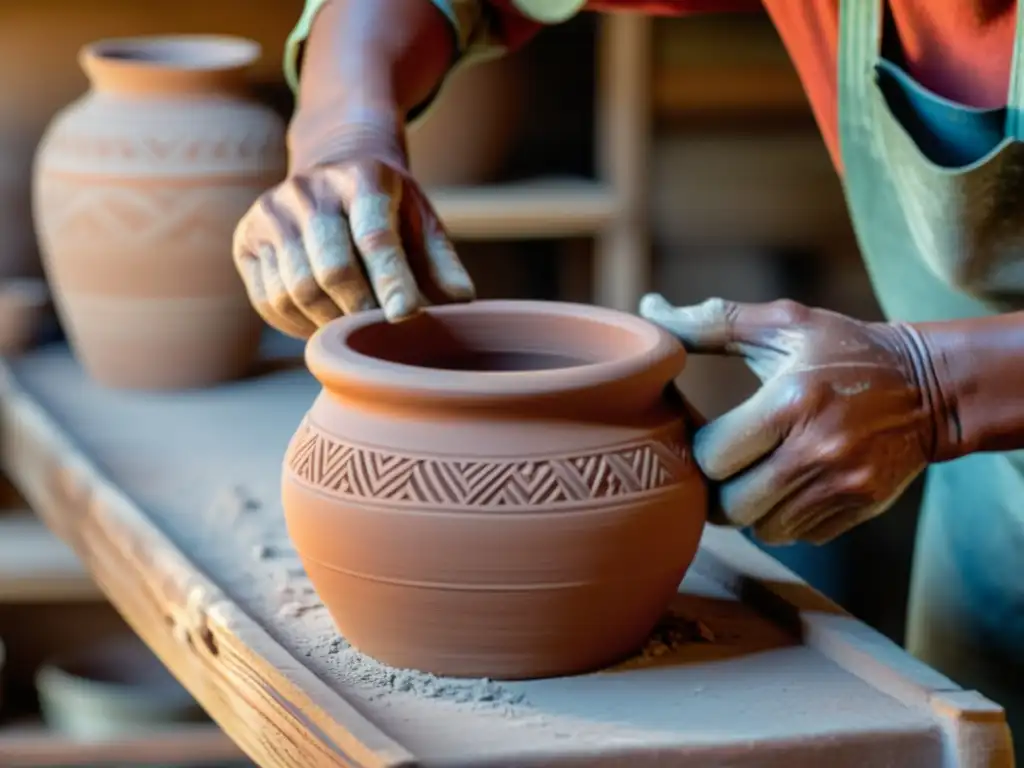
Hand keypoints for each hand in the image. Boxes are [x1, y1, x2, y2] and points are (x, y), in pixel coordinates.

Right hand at [233, 126, 474, 337]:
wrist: (332, 167)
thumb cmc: (388, 208)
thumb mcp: (421, 221)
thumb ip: (442, 262)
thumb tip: (463, 300)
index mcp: (362, 177)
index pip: (375, 237)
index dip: (391, 281)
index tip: (406, 317)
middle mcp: (309, 189)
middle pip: (331, 270)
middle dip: (360, 310)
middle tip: (380, 331)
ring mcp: (271, 212)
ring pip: (296, 291)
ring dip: (329, 323)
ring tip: (352, 330)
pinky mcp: (246, 238)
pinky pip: (270, 300)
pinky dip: (298, 325)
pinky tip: (322, 324)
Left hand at [640, 294, 938, 544]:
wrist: (932, 387)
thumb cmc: (845, 349)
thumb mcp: (784, 323)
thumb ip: (713, 322)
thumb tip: (647, 310)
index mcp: (791, 401)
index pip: (712, 456)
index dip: (698, 449)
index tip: (704, 432)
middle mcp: (818, 450)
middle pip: (730, 506)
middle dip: (717, 488)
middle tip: (723, 463)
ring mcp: (843, 485)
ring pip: (762, 528)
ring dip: (750, 508)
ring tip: (758, 472)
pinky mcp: (860, 507)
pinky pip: (799, 536)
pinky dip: (786, 518)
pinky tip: (794, 484)